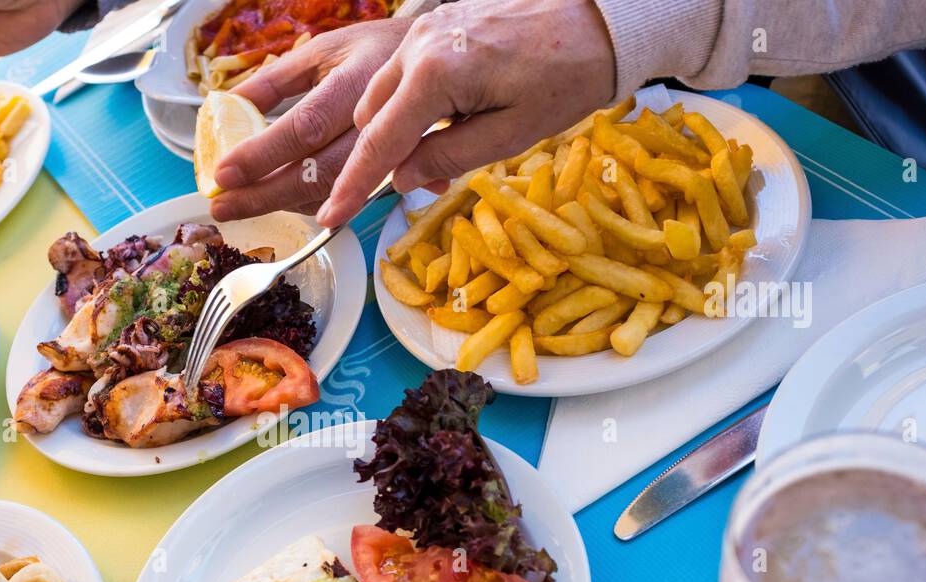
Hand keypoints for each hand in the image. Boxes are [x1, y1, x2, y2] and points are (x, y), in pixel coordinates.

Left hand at [209, 17, 412, 221]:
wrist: (439, 62)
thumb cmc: (374, 52)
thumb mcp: (324, 50)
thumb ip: (276, 79)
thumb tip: (229, 105)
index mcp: (355, 83)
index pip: (305, 127)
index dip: (263, 155)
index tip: (224, 174)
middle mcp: (376, 121)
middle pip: (317, 172)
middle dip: (264, 195)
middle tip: (223, 206)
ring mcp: (389, 151)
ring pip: (334, 192)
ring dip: (285, 204)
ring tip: (244, 204)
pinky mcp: (394, 171)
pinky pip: (349, 199)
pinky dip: (312, 204)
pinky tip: (283, 200)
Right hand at [317, 0, 616, 227]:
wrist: (596, 16)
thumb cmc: (565, 76)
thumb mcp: (511, 134)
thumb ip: (448, 157)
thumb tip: (400, 179)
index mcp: (434, 74)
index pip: (379, 142)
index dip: (352, 186)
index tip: (329, 218)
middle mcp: (416, 47)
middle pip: (369, 118)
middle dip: (377, 158)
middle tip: (416, 186)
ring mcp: (422, 32)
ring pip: (380, 96)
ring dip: (392, 133)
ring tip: (435, 154)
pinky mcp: (434, 28)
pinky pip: (400, 76)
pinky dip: (405, 107)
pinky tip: (439, 122)